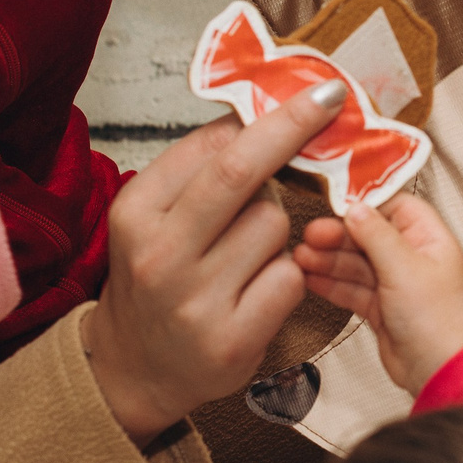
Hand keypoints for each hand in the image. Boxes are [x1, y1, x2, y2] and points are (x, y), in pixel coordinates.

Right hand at [83, 81, 346, 445]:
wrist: (132, 369)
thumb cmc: (155, 279)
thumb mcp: (153, 219)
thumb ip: (199, 172)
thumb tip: (262, 113)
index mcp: (136, 213)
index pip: (211, 146)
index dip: (267, 115)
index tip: (308, 93)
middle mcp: (160, 255)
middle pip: (240, 171)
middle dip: (293, 127)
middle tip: (330, 99)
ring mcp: (194, 301)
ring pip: (275, 225)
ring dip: (278, 229)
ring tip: (245, 254)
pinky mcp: (231, 340)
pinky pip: (290, 277)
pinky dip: (287, 275)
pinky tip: (258, 289)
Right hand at [293, 192, 462, 396]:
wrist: (439, 371)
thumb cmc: (439, 322)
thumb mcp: (404, 268)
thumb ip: (377, 235)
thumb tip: (356, 208)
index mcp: (430, 239)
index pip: (396, 207)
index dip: (366, 205)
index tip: (335, 205)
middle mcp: (414, 259)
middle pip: (371, 236)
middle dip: (339, 235)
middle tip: (310, 236)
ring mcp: (397, 284)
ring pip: (358, 264)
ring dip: (329, 260)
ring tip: (301, 258)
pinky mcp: (383, 308)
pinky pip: (353, 289)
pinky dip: (332, 284)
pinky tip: (310, 278)